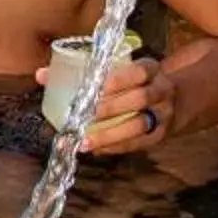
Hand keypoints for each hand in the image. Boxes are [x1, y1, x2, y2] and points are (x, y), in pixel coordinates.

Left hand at [36, 56, 174, 154]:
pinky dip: (116, 147)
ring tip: (85, 141)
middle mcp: (162, 90)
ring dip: (111, 134)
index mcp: (151, 68)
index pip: (138, 71)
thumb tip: (41, 75)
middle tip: (85, 115)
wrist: (175, 99)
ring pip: (140, 125)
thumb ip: (83, 69)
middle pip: (141, 98)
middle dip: (112, 107)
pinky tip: (96, 149)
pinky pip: (140, 143)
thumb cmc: (134, 81)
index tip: (97, 85)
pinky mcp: (161, 135)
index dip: (119, 79)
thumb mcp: (120, 67)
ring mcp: (164, 114)